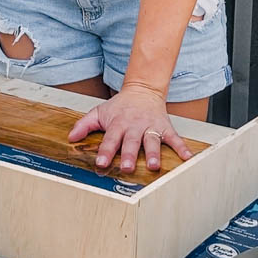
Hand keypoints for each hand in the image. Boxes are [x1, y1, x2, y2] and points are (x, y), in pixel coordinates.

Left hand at [68, 85, 194, 173]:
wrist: (142, 89)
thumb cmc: (120, 106)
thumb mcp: (99, 112)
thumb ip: (84, 125)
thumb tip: (71, 137)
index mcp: (118, 124)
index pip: (110, 139)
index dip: (105, 151)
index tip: (100, 163)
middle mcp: (134, 126)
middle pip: (131, 142)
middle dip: (129, 155)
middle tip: (126, 167)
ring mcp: (151, 127)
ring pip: (151, 141)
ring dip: (153, 153)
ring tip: (154, 166)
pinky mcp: (164, 127)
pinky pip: (174, 138)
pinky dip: (181, 147)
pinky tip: (187, 158)